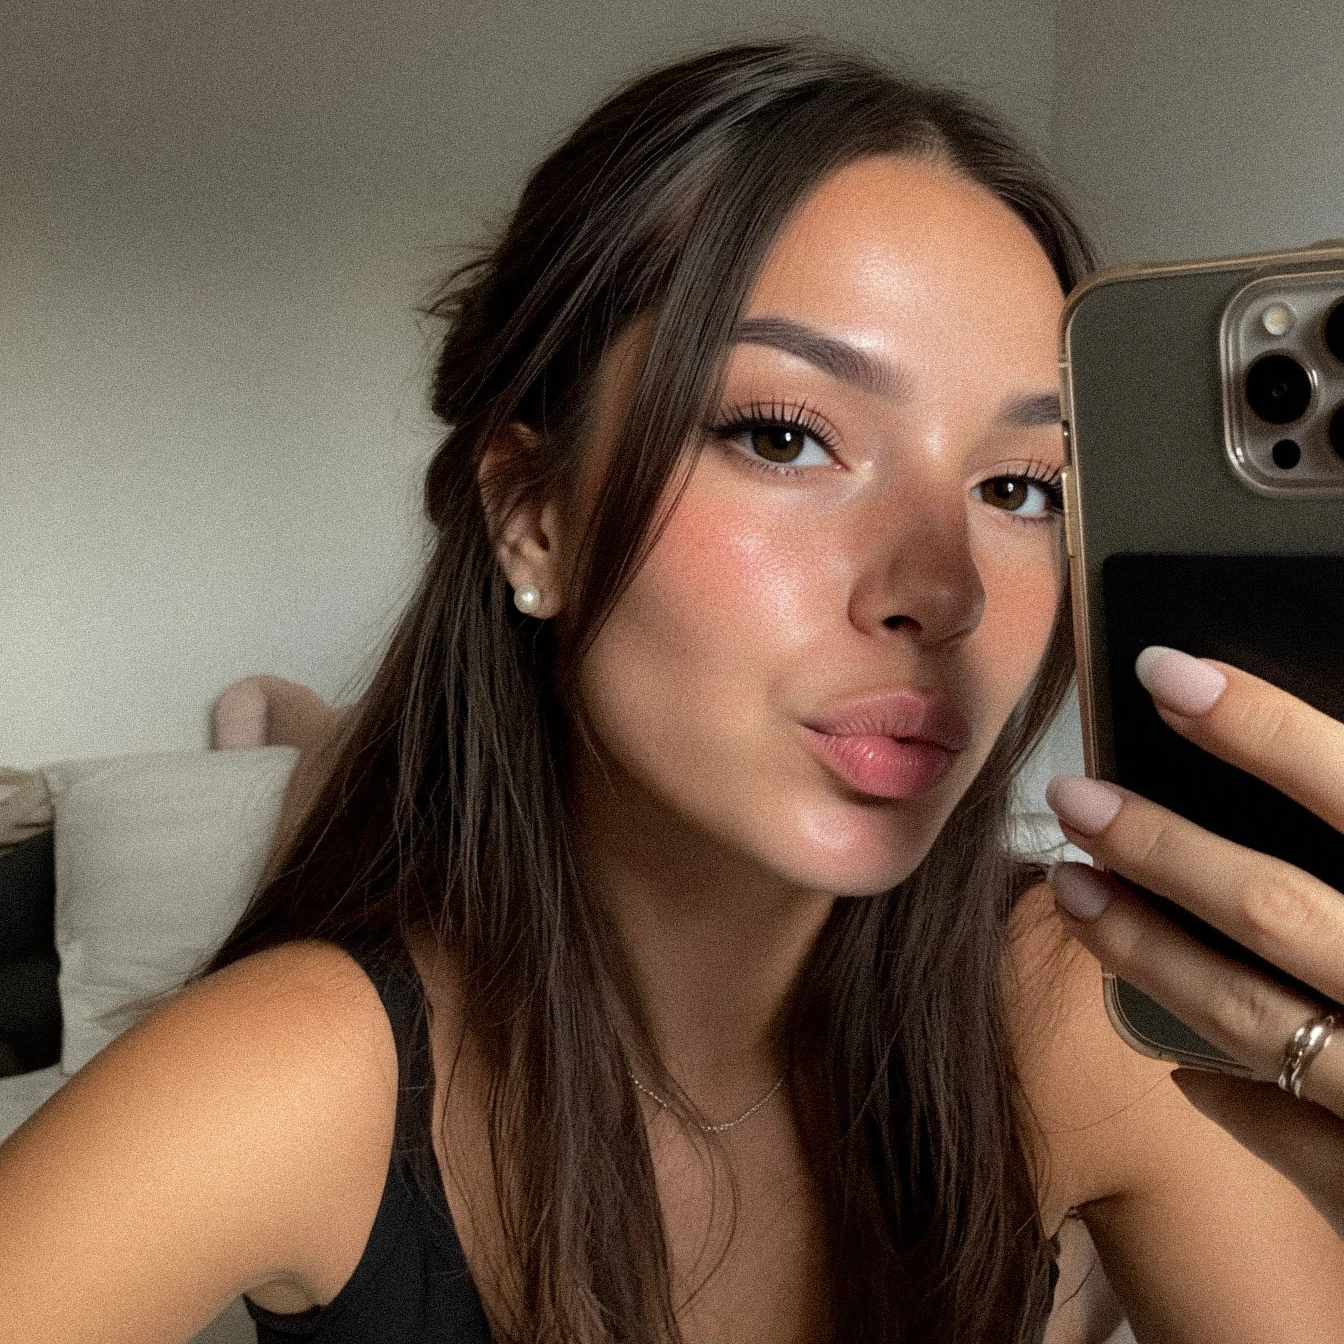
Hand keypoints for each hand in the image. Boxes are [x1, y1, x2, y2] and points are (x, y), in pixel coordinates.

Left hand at [1043, 646, 1343, 1235]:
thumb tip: (1257, 724)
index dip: (1260, 727)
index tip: (1164, 671)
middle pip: (1275, 908)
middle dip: (1160, 846)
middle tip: (1072, 796)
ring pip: (1253, 1016)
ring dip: (1146, 952)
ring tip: (1072, 888)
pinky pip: (1297, 1139)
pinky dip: (1225, 1090)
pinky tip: (1174, 1059)